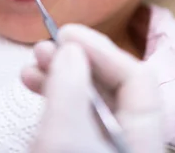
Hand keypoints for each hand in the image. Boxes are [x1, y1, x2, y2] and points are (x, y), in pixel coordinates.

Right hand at [23, 25, 163, 152]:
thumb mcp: (65, 139)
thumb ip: (69, 92)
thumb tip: (71, 47)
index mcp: (142, 136)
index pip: (136, 78)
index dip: (102, 50)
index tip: (66, 34)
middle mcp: (129, 137)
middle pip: (112, 86)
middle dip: (76, 59)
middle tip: (44, 47)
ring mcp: (106, 145)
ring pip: (90, 99)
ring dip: (60, 74)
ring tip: (32, 63)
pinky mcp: (84, 149)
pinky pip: (75, 115)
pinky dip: (54, 96)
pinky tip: (32, 83)